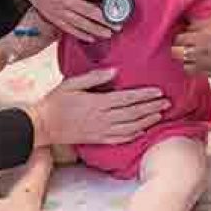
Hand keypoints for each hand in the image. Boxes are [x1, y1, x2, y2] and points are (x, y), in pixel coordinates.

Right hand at [7, 0, 111, 41]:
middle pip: (88, 10)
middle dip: (105, 18)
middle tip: (118, 22)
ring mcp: (56, 9)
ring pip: (80, 22)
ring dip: (96, 29)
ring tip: (109, 33)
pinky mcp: (51, 16)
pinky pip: (68, 28)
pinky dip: (81, 33)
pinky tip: (91, 37)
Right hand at [31, 68, 168, 145]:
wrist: (44, 125)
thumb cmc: (56, 102)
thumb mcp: (73, 83)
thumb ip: (95, 77)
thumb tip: (115, 71)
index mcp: (98, 102)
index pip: (128, 98)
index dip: (145, 95)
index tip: (158, 91)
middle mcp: (103, 118)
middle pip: (134, 113)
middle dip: (152, 107)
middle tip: (167, 102)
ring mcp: (102, 131)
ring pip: (131, 126)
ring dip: (147, 120)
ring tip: (160, 114)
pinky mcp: (98, 139)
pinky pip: (121, 138)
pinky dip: (134, 134)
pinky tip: (143, 130)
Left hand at [172, 10, 210, 85]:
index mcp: (210, 30)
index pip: (189, 25)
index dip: (190, 25)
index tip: (193, 26)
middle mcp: (203, 46)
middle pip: (177, 41)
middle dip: (180, 39)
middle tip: (186, 38)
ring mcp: (204, 61)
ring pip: (179, 57)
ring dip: (182, 53)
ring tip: (188, 51)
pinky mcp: (209, 74)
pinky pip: (190, 70)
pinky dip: (190, 66)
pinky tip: (197, 63)